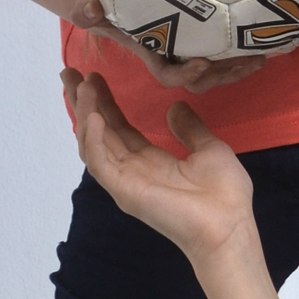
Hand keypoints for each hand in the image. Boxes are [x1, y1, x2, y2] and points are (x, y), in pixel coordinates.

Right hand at [64, 0, 271, 92]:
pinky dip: (237, 51)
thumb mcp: (89, 4)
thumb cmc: (96, 1)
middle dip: (226, 73)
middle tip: (253, 61)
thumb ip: (87, 9)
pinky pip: (218, 51)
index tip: (204, 61)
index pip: (169, 75)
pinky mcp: (195, 36)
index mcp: (149, 54)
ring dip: (238, 66)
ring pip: (214, 69)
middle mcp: (168, 56)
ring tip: (263, 56)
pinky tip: (257, 41)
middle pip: (200, 78)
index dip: (186, 73)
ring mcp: (183, 48)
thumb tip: (88, 8)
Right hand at [64, 69, 256, 263]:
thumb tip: (176, 107)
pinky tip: (94, 116)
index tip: (93, 76)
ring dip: (85, 114)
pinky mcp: (125, 191)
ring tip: (83, 86)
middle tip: (69, 73)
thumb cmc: (224, 194)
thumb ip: (189, 129)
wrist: (230, 226)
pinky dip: (94, 140)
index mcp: (149, 161)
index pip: (118, 127)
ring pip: (93, 144)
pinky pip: (101, 163)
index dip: (104, 102)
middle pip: (97, 132)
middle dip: (82, 103)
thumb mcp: (208, 149)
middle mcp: (131, 170)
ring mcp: (125, 182)